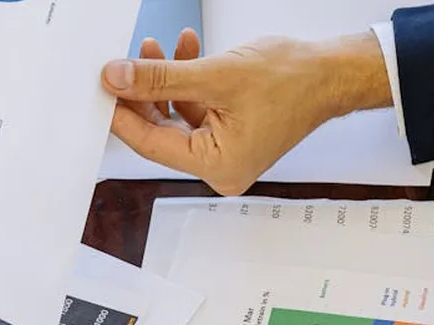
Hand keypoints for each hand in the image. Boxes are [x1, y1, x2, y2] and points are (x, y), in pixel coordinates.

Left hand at [100, 30, 391, 195]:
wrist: (331, 72)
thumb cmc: (294, 81)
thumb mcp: (215, 75)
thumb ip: (160, 78)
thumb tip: (118, 78)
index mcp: (217, 167)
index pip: (151, 144)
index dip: (123, 113)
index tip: (102, 88)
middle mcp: (219, 168)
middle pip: (160, 131)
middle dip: (144, 92)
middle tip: (125, 63)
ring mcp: (224, 152)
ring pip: (175, 116)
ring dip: (164, 81)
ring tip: (158, 48)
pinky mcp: (229, 134)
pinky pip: (195, 109)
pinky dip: (186, 82)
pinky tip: (185, 52)